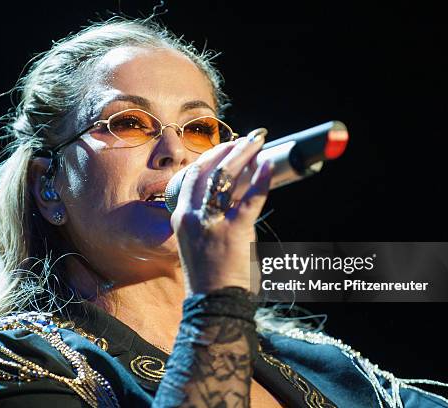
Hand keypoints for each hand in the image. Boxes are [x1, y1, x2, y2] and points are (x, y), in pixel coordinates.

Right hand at [170, 128, 272, 294]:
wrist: (213, 304)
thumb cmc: (209, 274)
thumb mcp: (197, 241)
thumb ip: (207, 216)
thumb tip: (233, 190)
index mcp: (180, 217)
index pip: (190, 177)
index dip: (209, 157)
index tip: (224, 147)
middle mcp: (191, 216)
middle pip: (207, 170)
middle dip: (228, 150)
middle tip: (246, 139)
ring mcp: (211, 223)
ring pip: (226, 177)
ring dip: (243, 155)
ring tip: (257, 144)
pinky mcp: (235, 232)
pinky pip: (250, 198)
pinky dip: (261, 179)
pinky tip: (268, 164)